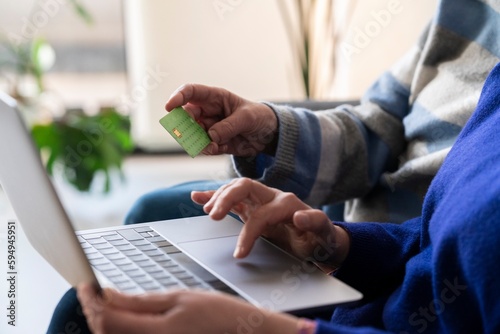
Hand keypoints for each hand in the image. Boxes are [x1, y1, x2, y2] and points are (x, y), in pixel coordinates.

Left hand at [77, 284, 298, 333]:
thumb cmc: (218, 315)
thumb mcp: (180, 298)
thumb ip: (140, 301)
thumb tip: (109, 294)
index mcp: (155, 333)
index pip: (105, 319)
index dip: (90, 300)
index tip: (84, 283)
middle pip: (104, 332)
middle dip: (93, 310)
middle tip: (91, 289)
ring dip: (103, 320)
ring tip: (104, 299)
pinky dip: (118, 328)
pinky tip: (122, 315)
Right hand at [166, 83, 277, 156]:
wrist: (269, 135)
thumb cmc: (258, 117)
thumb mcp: (247, 118)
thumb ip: (228, 126)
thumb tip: (210, 136)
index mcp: (215, 97)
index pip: (190, 92)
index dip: (178, 97)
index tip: (169, 107)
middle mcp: (208, 112)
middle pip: (186, 117)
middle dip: (186, 126)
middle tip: (194, 134)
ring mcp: (209, 128)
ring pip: (192, 135)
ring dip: (198, 142)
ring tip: (213, 146)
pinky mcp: (214, 143)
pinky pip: (203, 147)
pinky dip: (208, 150)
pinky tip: (219, 148)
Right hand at [192, 178, 350, 269]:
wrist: (317, 237)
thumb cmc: (320, 237)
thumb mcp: (324, 232)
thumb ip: (315, 221)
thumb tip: (300, 216)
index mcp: (287, 202)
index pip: (261, 214)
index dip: (249, 233)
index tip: (239, 253)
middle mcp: (272, 197)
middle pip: (244, 187)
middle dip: (226, 198)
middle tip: (213, 217)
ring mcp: (260, 200)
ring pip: (235, 189)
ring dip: (219, 196)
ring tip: (207, 210)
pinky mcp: (252, 207)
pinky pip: (231, 198)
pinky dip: (214, 196)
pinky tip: (198, 197)